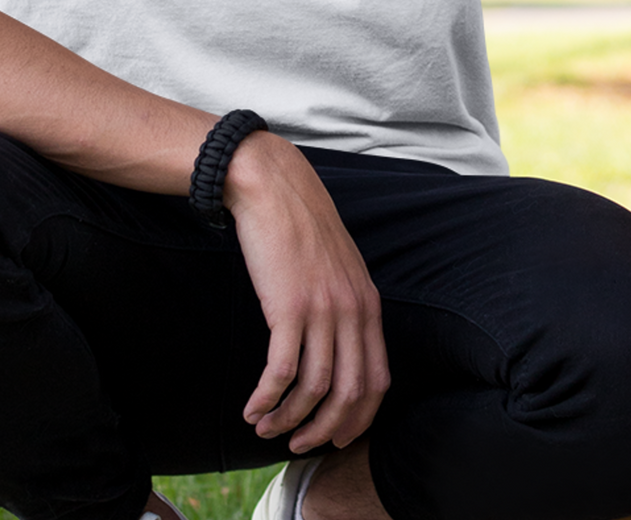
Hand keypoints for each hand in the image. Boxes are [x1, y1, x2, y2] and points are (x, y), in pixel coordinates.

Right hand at [226, 132, 390, 451]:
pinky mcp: (288, 306)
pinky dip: (267, 399)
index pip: (378, 379)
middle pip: (351, 393)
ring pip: (314, 389)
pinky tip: (252, 408)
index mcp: (369, 302)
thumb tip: (337, 349)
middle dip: (325, 430)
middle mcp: (352, 310)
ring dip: (289, 419)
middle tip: (298, 444)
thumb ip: (345, 305)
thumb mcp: (339, 267)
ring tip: (266, 427)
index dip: (359, 418)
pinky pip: (281, 371)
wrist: (274, 187)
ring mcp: (322, 309)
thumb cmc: (301, 226)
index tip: (337, 436)